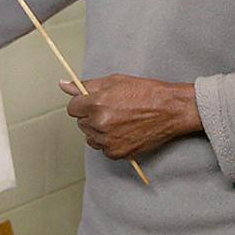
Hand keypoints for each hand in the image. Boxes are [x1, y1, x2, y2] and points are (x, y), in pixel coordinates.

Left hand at [61, 76, 201, 159]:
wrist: (170, 109)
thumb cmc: (146, 93)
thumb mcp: (114, 81)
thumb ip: (86, 85)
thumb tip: (63, 85)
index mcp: (96, 103)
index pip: (73, 108)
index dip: (83, 104)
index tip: (93, 102)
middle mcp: (99, 124)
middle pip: (81, 123)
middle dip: (91, 116)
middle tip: (112, 110)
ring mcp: (108, 141)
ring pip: (91, 137)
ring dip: (99, 131)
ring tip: (119, 120)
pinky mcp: (117, 153)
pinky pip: (103, 149)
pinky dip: (110, 142)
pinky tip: (124, 131)